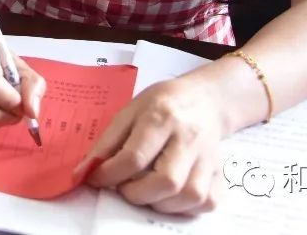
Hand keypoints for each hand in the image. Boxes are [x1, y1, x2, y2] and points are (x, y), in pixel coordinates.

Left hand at [76, 76, 225, 215]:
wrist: (205, 100)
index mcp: (161, 117)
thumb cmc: (162, 104)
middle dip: (137, 194)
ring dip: (160, 203)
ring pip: (190, 196)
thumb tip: (86, 170)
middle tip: (124, 187)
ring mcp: (208, 157)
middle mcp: (188, 139)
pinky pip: (208, 202)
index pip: (134, 156)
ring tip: (146, 191)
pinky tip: (169, 195)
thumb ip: (108, 141)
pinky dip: (186, 207)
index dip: (109, 174)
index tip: (96, 179)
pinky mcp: (220, 172)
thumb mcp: (130, 110)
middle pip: (166, 181)